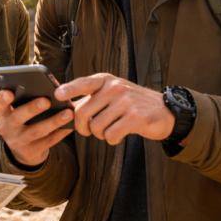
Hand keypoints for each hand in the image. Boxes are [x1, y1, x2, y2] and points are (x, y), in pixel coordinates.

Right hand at [0, 90, 72, 166]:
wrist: (22, 147)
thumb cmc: (23, 119)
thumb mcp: (17, 109)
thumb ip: (24, 97)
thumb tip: (42, 83)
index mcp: (2, 113)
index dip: (2, 99)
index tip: (9, 92)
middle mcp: (6, 128)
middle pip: (17, 118)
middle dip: (31, 109)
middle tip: (46, 101)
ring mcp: (17, 142)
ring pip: (36, 131)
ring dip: (53, 122)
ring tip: (68, 113)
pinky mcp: (29, 152)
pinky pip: (47, 142)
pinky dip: (60, 133)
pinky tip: (70, 125)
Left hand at [58, 73, 178, 144]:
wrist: (164, 111)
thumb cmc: (131, 103)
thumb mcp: (112, 93)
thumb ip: (92, 97)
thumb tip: (66, 108)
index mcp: (105, 81)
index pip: (83, 83)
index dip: (69, 90)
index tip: (56, 95)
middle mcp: (114, 88)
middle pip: (83, 112)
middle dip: (82, 127)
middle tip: (87, 131)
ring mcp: (125, 102)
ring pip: (96, 127)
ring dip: (99, 134)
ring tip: (109, 129)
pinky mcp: (135, 117)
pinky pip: (111, 135)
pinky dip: (111, 139)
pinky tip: (118, 135)